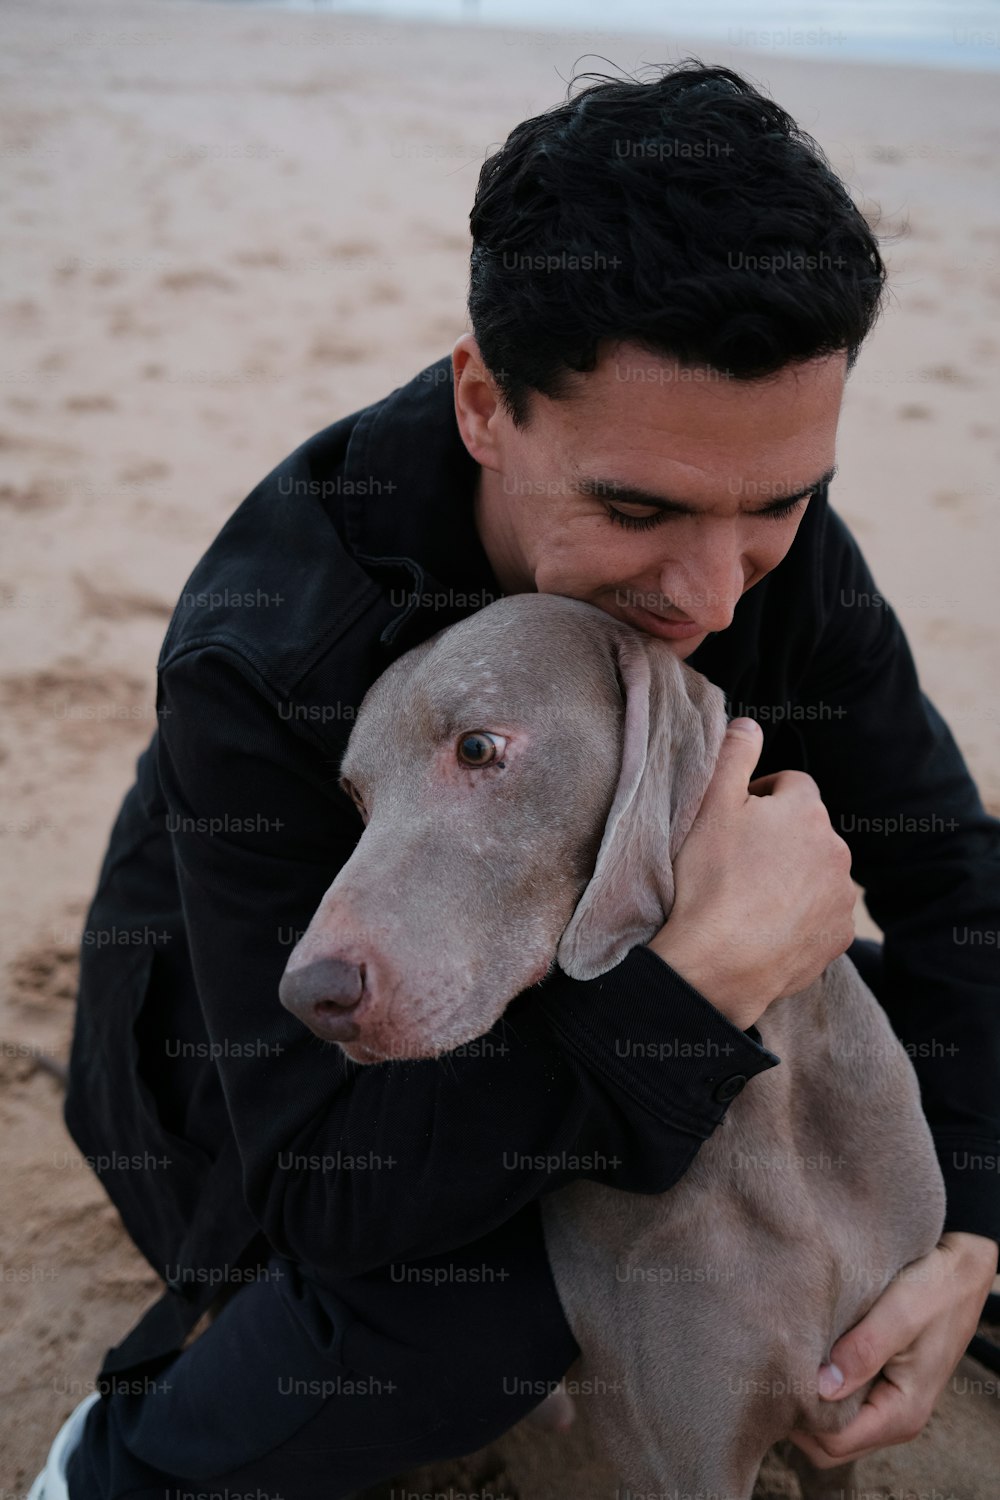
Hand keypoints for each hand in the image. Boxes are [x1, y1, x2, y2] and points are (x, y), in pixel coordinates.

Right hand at [647, 717, 855, 1029]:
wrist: (719, 963)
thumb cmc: (710, 881)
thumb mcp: (710, 806)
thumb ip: (733, 754)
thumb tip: (750, 723)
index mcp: (807, 810)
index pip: (791, 784)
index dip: (759, 798)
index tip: (733, 822)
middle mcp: (836, 849)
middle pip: (807, 829)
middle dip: (779, 837)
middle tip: (736, 861)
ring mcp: (841, 896)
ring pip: (817, 872)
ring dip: (793, 876)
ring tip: (750, 897)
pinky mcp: (839, 936)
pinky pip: (822, 913)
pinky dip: (801, 914)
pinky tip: (766, 925)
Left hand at [788, 1230, 998, 1467]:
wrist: (961, 1273)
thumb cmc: (934, 1290)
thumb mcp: (898, 1314)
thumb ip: (863, 1351)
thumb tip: (822, 1387)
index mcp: (901, 1412)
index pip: (835, 1442)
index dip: (802, 1418)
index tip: (777, 1379)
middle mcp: (895, 1420)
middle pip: (830, 1445)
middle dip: (799, 1418)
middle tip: (773, 1372)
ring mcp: (888, 1405)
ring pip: (834, 1428)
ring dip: (809, 1404)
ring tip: (788, 1364)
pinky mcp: (881, 1386)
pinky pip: (843, 1405)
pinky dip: (821, 1392)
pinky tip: (807, 1359)